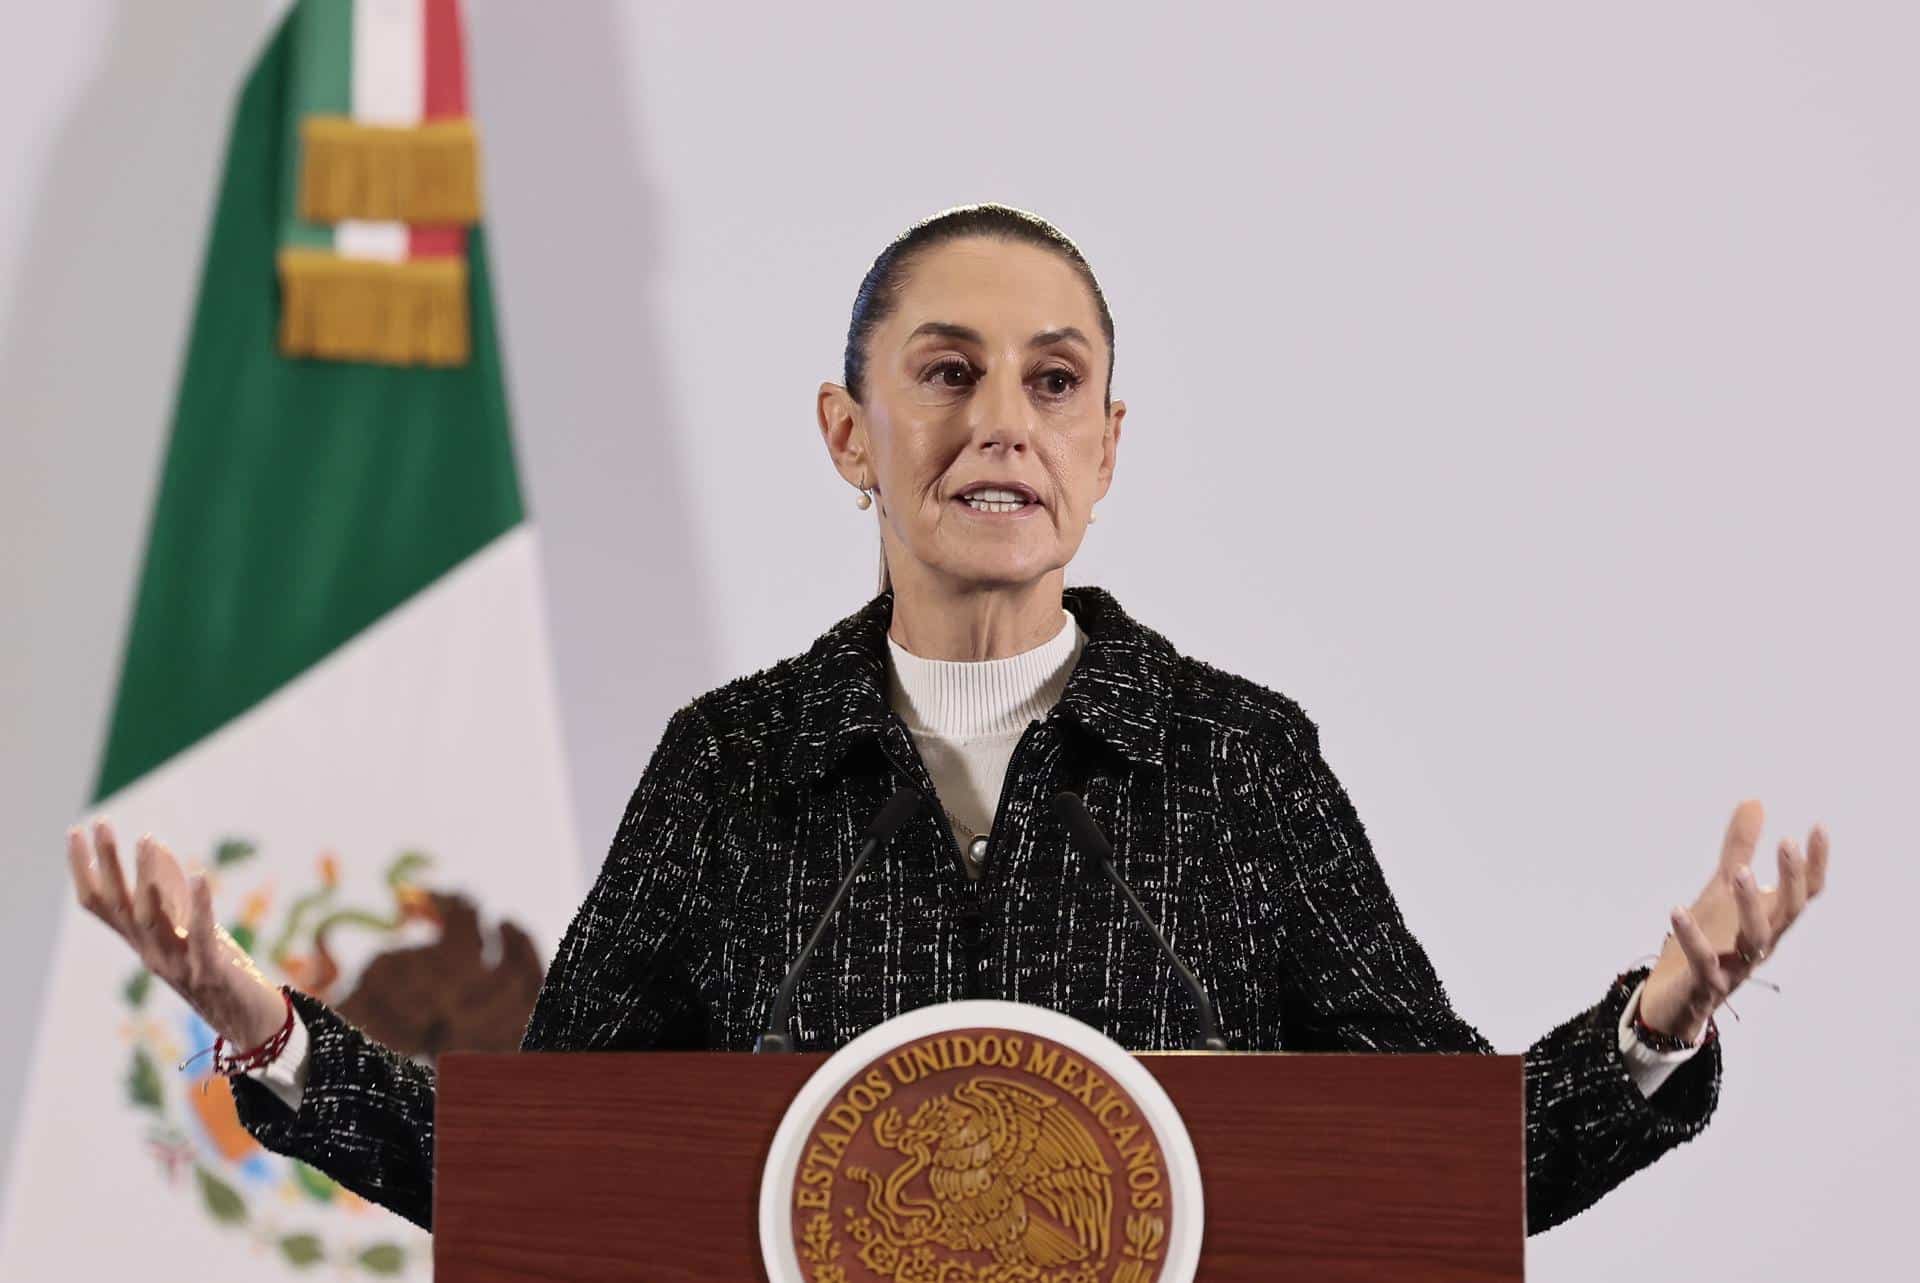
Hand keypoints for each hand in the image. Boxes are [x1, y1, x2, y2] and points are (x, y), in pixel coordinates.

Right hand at [67, 819, 287, 1047]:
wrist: (251, 1026)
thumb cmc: (219, 970)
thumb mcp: (190, 926)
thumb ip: (171, 892)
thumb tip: (154, 845)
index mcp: (143, 943)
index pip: (101, 905)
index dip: (85, 870)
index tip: (76, 831)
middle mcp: (151, 954)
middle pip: (120, 907)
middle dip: (108, 864)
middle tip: (101, 824)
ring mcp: (178, 966)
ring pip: (152, 921)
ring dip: (148, 879)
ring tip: (146, 841)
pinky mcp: (211, 972)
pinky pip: (202, 936)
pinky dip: (200, 906)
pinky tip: (199, 876)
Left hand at [1638, 799, 1829, 1042]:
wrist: (1675, 999)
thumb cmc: (1708, 941)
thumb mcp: (1720, 890)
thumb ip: (1738, 850)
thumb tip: (1755, 801)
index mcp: (1768, 921)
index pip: (1803, 893)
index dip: (1814, 864)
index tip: (1816, 828)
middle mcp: (1760, 944)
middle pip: (1788, 912)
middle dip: (1791, 879)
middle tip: (1786, 842)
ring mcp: (1736, 966)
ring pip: (1754, 938)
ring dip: (1750, 905)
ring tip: (1739, 871)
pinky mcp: (1705, 984)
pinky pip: (1704, 963)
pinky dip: (1692, 938)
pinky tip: (1677, 911)